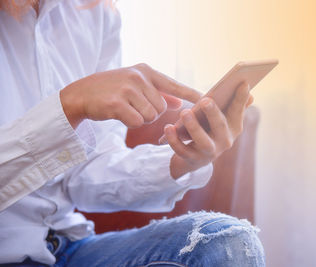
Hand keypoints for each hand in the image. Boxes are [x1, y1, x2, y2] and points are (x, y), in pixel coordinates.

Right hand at [60, 63, 201, 128]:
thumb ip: (158, 93)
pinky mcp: (117, 103)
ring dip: (140, 118)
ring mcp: (128, 89)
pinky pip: (137, 122)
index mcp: (146, 71)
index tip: (205, 100)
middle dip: (151, 113)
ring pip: (151, 116)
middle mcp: (139, 77)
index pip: (173, 84)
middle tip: (133, 106)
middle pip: (162, 107)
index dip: (190, 94)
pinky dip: (130, 122)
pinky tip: (119, 114)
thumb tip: (179, 104)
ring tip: (126, 108)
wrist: (81, 94)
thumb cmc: (112, 90)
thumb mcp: (136, 86)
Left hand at [165, 83, 253, 178]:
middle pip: (220, 126)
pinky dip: (174, 140)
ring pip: (203, 141)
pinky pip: (182, 150)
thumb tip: (248, 90)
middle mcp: (224, 141)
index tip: (243, 83)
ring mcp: (209, 152)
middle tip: (205, 100)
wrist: (193, 159)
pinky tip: (168, 127)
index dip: (241, 99)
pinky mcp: (192, 160)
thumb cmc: (209, 131)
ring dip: (194, 127)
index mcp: (233, 128)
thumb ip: (234, 105)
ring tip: (184, 112)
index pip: (238, 112)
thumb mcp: (222, 119)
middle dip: (213, 113)